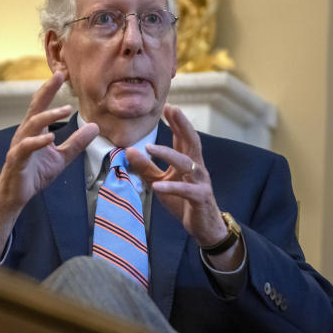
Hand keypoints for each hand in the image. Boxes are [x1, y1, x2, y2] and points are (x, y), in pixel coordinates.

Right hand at [0, 71, 98, 259]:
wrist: (17, 195)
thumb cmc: (35, 174)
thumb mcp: (61, 157)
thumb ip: (76, 143)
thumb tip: (95, 127)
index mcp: (35, 130)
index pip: (43, 104)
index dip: (51, 88)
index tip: (63, 72)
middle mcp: (25, 133)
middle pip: (35, 107)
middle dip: (47, 90)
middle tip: (60, 75)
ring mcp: (20, 145)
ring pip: (32, 124)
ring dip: (48, 115)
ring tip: (66, 109)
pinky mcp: (16, 160)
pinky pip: (25, 147)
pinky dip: (37, 141)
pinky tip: (50, 137)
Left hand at [126, 104, 241, 268]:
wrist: (204, 227)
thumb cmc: (183, 201)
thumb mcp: (160, 182)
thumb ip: (146, 168)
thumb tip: (128, 150)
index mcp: (188, 162)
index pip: (182, 138)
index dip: (176, 122)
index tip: (167, 106)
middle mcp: (197, 168)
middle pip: (191, 141)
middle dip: (182, 125)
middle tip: (173, 109)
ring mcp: (200, 182)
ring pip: (187, 163)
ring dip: (168, 154)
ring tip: (149, 147)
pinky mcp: (200, 198)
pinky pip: (185, 191)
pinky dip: (171, 187)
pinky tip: (157, 187)